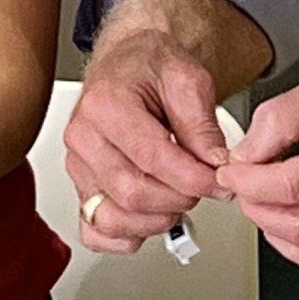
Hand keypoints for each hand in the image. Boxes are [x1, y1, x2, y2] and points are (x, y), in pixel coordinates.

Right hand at [63, 29, 226, 253]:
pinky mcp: (81, 187)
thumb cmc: (150, 67)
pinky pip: (95, 231)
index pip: (151, 158)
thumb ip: (202, 123)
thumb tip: (215, 164)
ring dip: (157, 221)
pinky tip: (151, 220)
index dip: (193, 178)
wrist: (128, 62)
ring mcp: (78, 167)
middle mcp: (83, 138)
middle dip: (180, 199)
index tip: (220, 181)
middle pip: (132, 193)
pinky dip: (126, 237)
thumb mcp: (188, 78)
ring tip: (180, 200)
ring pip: (113, 218)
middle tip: (204, 187)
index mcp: (105, 105)